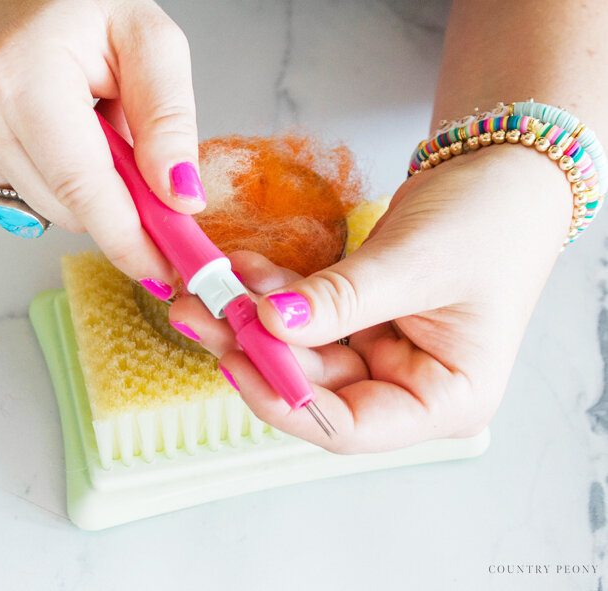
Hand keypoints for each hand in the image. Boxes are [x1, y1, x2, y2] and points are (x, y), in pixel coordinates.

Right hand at [0, 0, 202, 287]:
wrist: (12, 0)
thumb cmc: (82, 10)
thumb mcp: (150, 43)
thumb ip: (168, 118)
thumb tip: (179, 198)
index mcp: (27, 77)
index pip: (82, 185)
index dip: (128, 239)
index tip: (166, 270)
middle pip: (75, 209)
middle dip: (124, 207)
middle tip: (149, 173)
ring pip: (58, 213)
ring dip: (95, 190)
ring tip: (95, 133)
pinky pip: (33, 205)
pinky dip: (63, 187)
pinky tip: (61, 142)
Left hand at [170, 146, 573, 452]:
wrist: (502, 173)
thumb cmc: (491, 224)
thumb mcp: (415, 265)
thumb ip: (341, 301)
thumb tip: (272, 323)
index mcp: (444, 400)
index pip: (352, 427)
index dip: (287, 403)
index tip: (237, 361)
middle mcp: (409, 386)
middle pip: (315, 387)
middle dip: (257, 348)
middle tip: (203, 311)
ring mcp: (381, 352)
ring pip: (302, 349)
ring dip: (255, 317)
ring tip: (208, 287)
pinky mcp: (359, 319)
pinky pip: (306, 313)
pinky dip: (275, 291)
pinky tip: (243, 269)